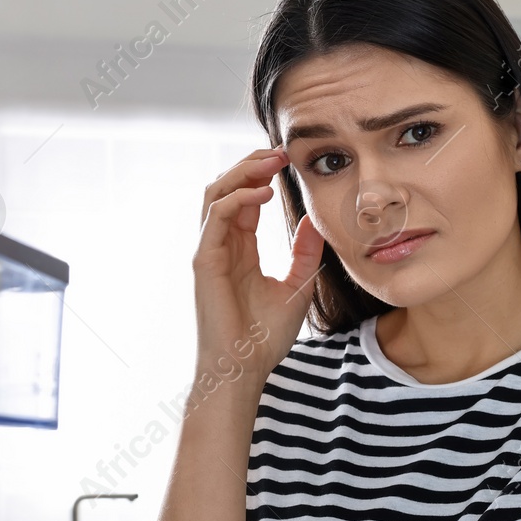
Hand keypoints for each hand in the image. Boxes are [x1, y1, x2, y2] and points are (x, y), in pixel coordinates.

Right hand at [192, 149, 323, 389]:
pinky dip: (238, 197)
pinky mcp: (204, 261)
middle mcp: (221, 245)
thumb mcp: (297, 286)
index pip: (246, 198)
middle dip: (252, 163)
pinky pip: (216, 216)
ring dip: (243, 171)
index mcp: (240, 249)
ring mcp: (210, 251)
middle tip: (282, 151)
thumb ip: (305, 253)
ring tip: (272, 161)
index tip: (291, 160)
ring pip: (216, 193)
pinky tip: (264, 192)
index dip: (264, 174)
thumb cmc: (264, 337)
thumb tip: (316, 221)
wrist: (244, 369)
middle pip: (227, 187)